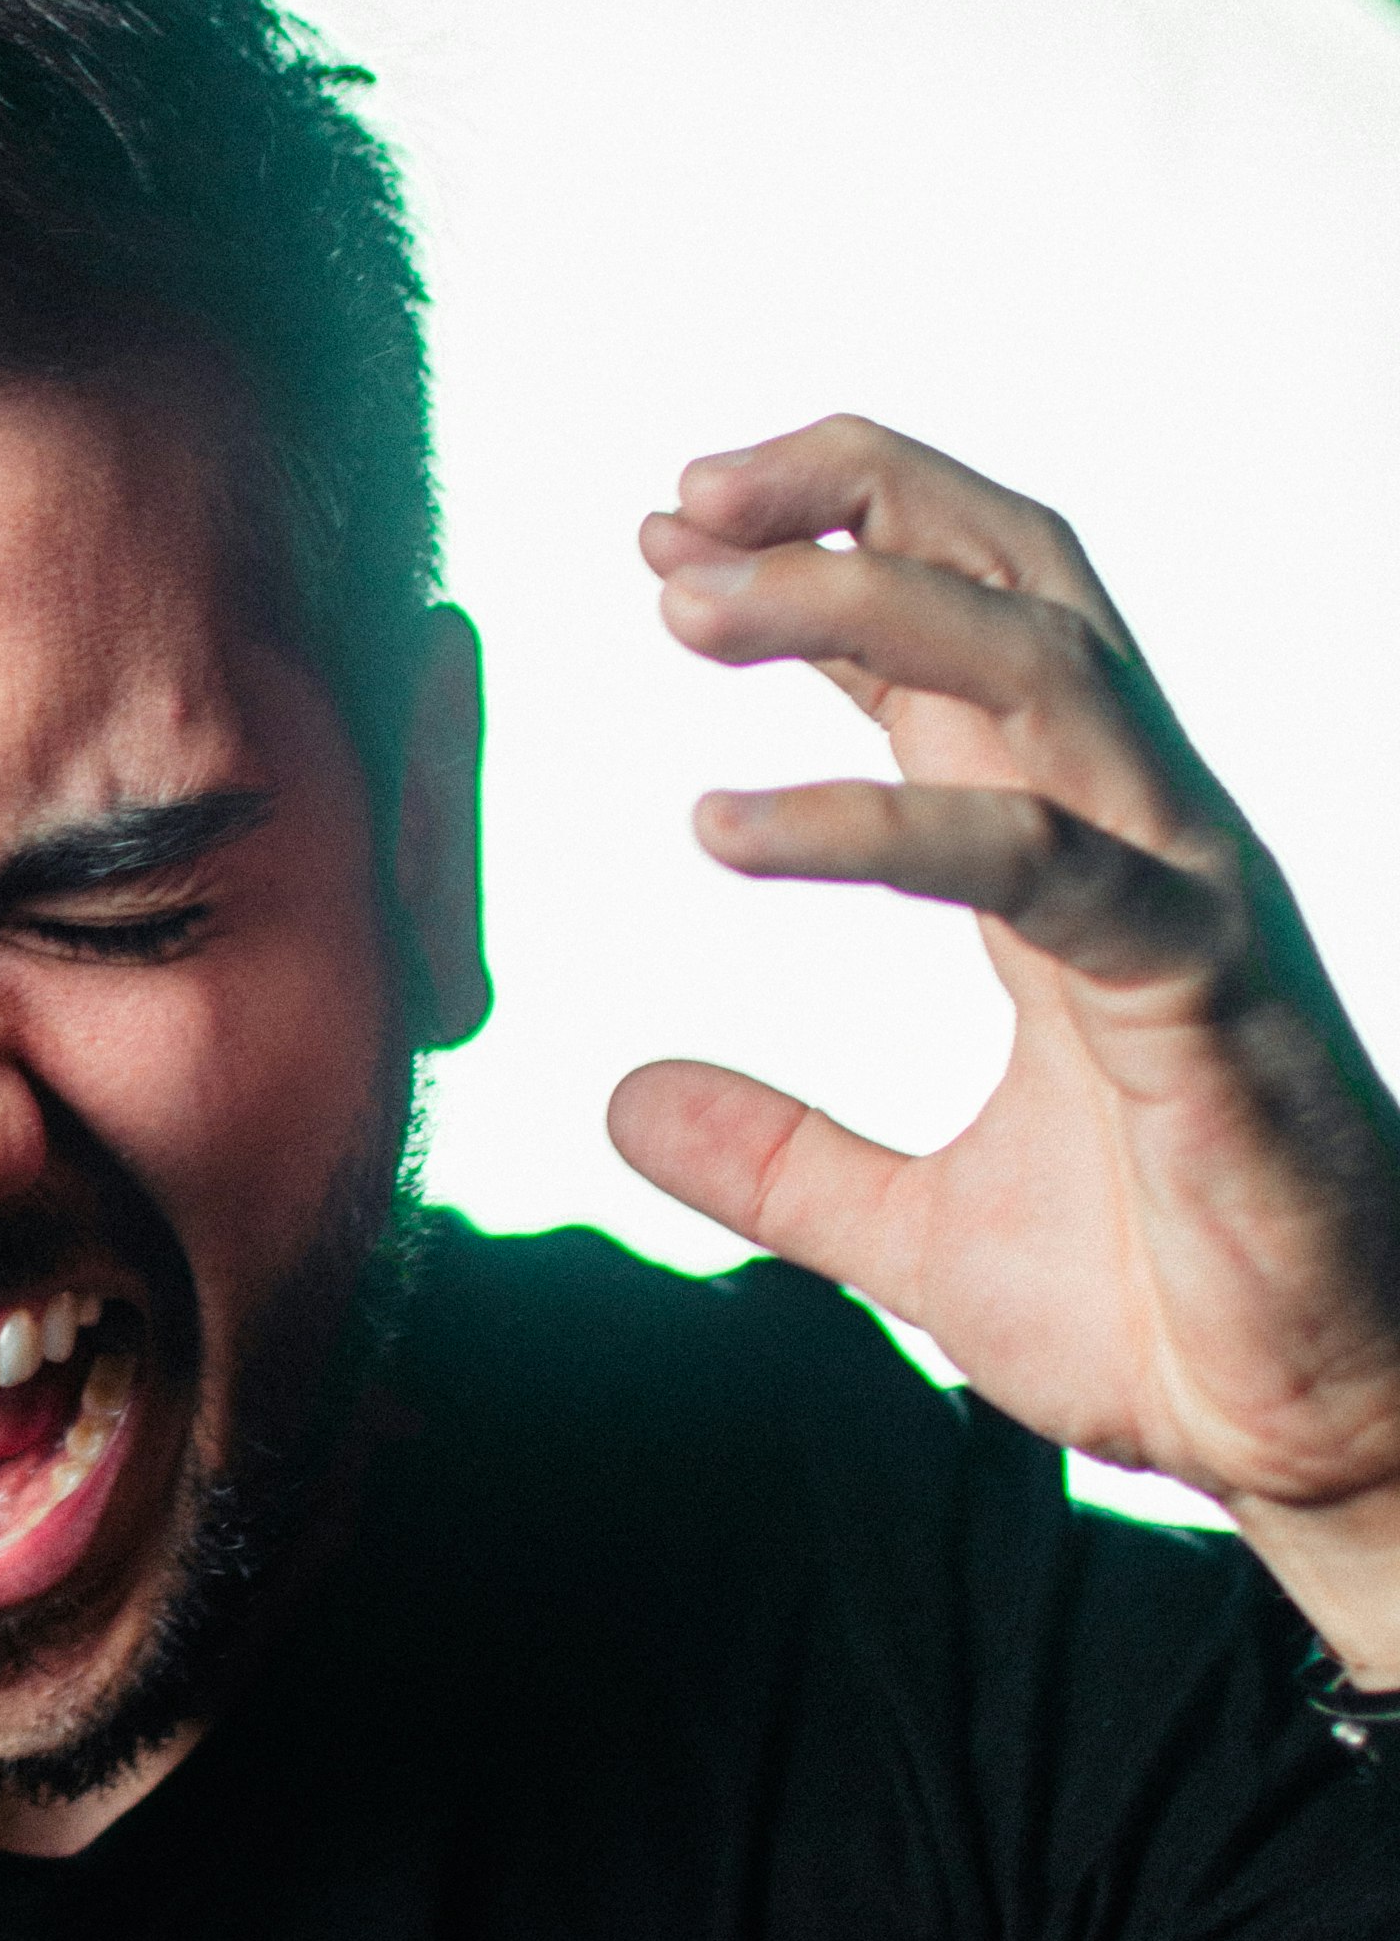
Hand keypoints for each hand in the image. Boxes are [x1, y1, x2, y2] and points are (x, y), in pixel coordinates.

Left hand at [607, 416, 1399, 1666]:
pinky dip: (872, 825)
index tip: (670, 533)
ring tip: (683, 599)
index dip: (826, 555)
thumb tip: (622, 1101)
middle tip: (671, 509)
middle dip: (846, 502)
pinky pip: (1037, 860)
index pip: (959, 644)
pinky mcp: (1203, 987)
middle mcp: (1136, 840)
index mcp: (1073, 867)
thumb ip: (775, 1159)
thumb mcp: (913, 1236)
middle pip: (1010, 583)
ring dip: (853, 601)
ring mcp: (1183, 896)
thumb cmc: (1167, 1315)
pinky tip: (722, 829)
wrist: (1317, 1438)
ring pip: (1035, 665)